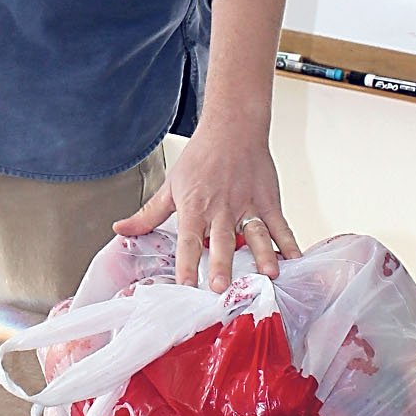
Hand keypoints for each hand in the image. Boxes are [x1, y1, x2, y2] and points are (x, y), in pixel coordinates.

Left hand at [112, 123, 298, 287]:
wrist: (232, 127)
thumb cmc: (201, 157)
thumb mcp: (171, 186)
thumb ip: (148, 214)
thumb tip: (120, 230)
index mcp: (195, 206)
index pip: (187, 240)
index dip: (185, 263)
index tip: (185, 285)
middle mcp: (221, 208)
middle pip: (221, 240)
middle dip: (221, 264)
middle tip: (220, 287)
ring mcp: (247, 204)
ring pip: (256, 233)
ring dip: (262, 254)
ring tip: (268, 275)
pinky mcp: (268, 200)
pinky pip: (280, 224)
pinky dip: (289, 242)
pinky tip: (295, 259)